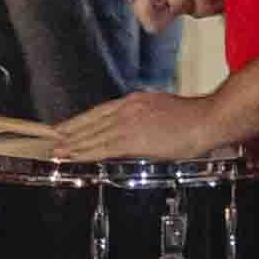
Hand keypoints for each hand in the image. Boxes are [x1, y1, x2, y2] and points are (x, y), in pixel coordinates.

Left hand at [49, 88, 219, 165]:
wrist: (207, 120)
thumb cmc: (192, 120)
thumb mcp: (160, 111)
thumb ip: (141, 120)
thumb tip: (129, 135)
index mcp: (134, 101)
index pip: (98, 112)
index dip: (79, 122)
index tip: (64, 128)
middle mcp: (127, 109)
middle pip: (90, 122)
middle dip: (69, 133)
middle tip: (51, 141)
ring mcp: (128, 122)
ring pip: (92, 135)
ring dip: (72, 145)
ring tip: (56, 152)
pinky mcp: (132, 138)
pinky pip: (102, 147)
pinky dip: (85, 152)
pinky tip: (74, 157)